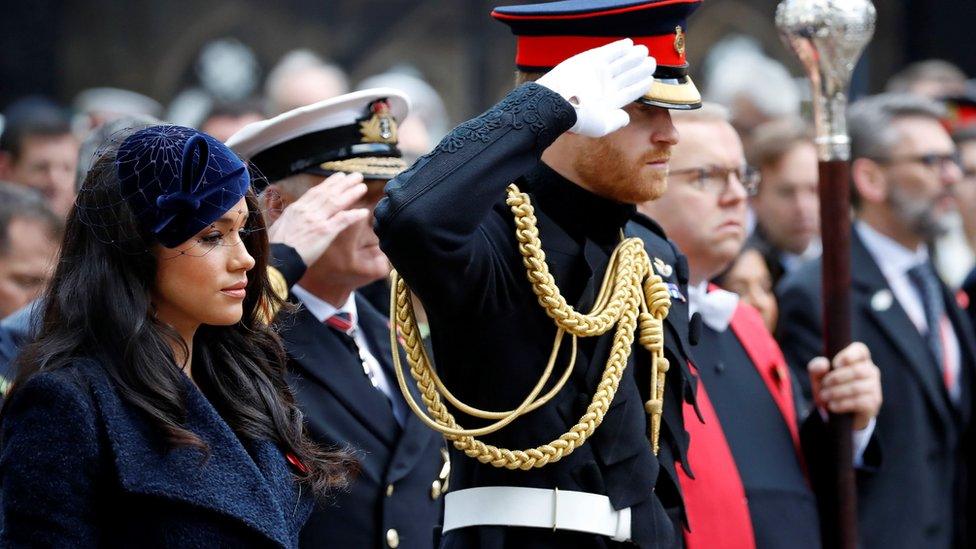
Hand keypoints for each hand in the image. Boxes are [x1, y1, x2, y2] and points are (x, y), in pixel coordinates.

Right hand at [267, 172, 369, 265]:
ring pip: (337, 202)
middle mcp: (307, 211)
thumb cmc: (275, 247)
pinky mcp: (324, 232)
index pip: (315, 192)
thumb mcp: (280, 226)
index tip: (339, 177)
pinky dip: (354, 215)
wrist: (277, 259)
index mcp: (296, 208)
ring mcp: (317, 220)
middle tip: (356, 176)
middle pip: (329, 193)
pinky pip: (342, 220)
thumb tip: (296, 215)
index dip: (329, 183)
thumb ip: (292, 218)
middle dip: (344, 183)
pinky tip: (363, 212)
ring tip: (362, 187)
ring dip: (351, 193)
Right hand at [536, 38, 656, 137]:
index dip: (640, 85)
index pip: (629, 92)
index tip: (650, 79)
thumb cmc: (579, 118)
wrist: (559, 102)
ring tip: (644, 52)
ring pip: (620, 63)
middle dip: (640, 68)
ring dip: (633, 57)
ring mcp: (597, 72)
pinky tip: (629, 44)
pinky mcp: (589, 60)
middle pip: (626, 75)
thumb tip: (626, 118)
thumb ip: (616, 121)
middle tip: (651, 62)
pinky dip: (618, 48)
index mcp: (608, 102)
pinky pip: (607, 52)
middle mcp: (604, 86)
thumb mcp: (602, 126)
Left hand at [807, 342, 881, 430]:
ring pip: (857, 387)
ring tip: (824, 397)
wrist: (837, 412)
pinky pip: (859, 402)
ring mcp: (874, 387)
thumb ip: (816, 368)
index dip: (848, 356)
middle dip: (836, 379)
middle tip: (823, 386)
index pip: (860, 350)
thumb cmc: (829, 387)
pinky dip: (842, 404)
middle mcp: (870, 370)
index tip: (834, 364)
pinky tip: (832, 405)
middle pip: (857, 371)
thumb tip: (824, 364)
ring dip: (836, 392)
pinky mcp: (874, 403)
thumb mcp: (818, 377)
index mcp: (859, 359)